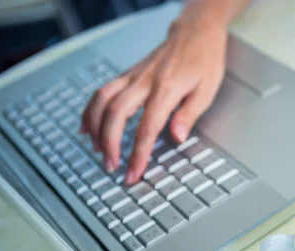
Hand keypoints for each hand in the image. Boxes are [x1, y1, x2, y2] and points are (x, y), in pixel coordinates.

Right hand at [81, 18, 226, 183]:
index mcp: (166, 89)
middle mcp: (144, 82)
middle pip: (116, 114)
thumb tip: (177, 138)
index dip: (138, 154)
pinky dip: (90, 111)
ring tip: (98, 151)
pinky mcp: (127, 75)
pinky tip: (86, 128)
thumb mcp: (207, 90)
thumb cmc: (204, 61)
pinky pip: (101, 92)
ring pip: (102, 101)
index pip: (147, 128)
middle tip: (112, 166)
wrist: (195, 33)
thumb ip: (189, 115)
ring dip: (95, 129)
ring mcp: (133, 77)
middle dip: (110, 144)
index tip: (133, 173)